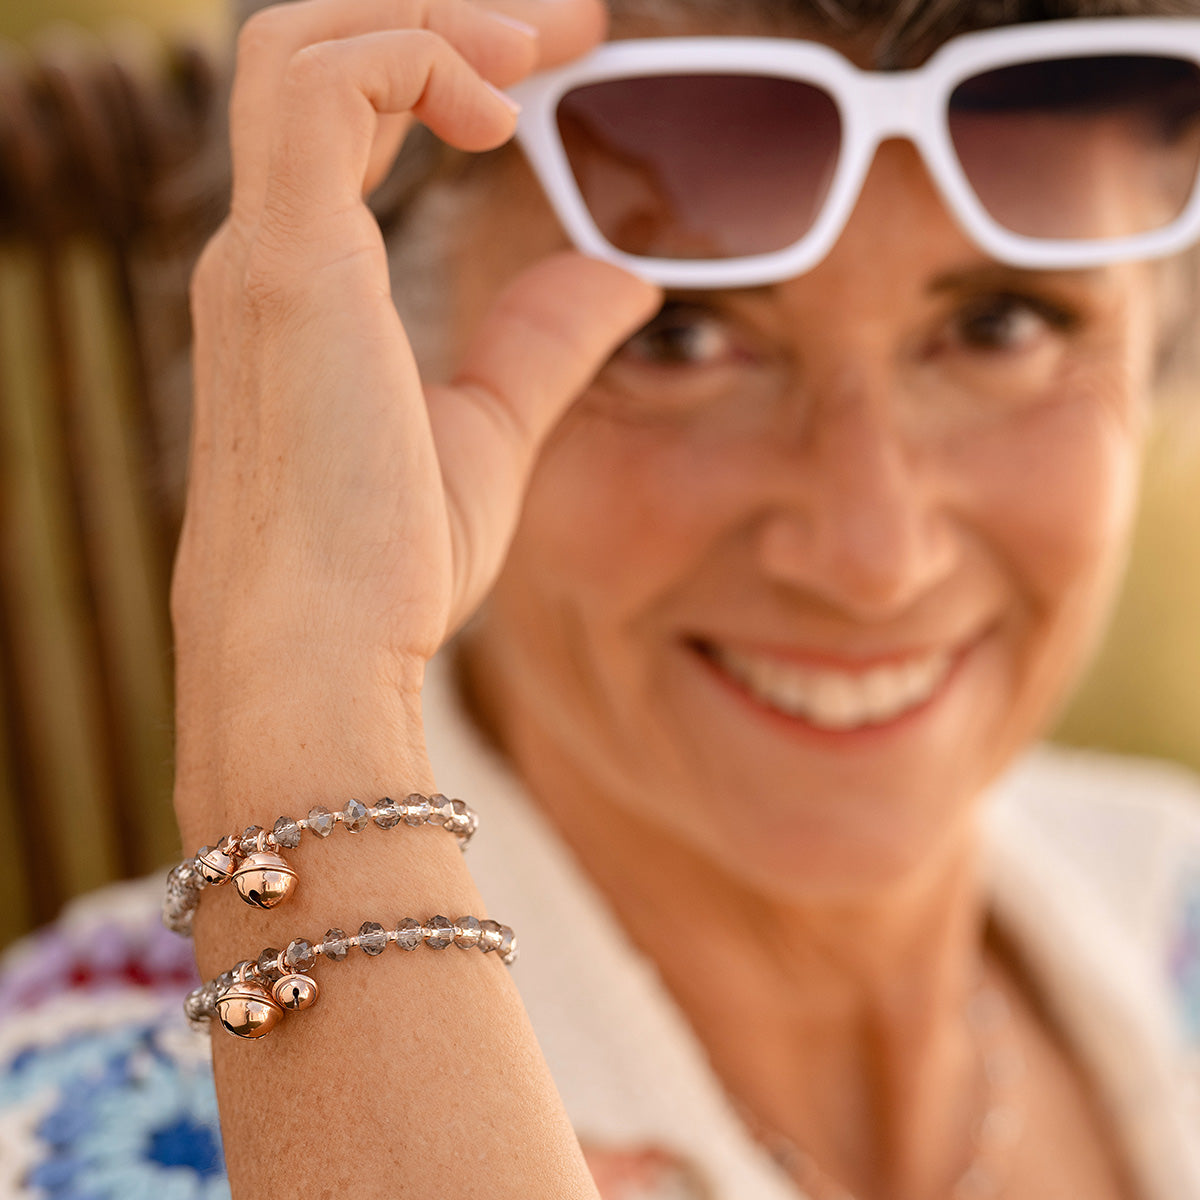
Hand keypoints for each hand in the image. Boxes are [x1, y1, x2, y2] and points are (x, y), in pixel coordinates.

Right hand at [174, 0, 661, 721]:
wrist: (314, 653)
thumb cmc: (384, 567)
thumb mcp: (487, 433)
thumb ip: (540, 347)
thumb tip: (624, 277)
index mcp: (305, 286)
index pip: (345, 116)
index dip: (441, 60)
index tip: (548, 64)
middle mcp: (266, 254)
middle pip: (315, 48)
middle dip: (443, 11)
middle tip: (570, 25)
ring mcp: (264, 255)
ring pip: (304, 43)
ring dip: (434, 19)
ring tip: (545, 48)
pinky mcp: (285, 267)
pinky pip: (326, 87)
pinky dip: (419, 64)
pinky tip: (506, 120)